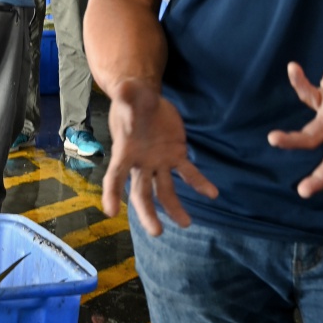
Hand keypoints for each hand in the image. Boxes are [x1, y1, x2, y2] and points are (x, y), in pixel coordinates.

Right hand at [102, 79, 216, 236]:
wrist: (144, 98)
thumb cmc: (131, 98)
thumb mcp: (129, 94)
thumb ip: (127, 96)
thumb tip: (125, 89)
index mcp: (124, 152)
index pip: (114, 176)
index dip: (111, 193)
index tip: (111, 212)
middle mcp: (140, 163)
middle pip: (141, 193)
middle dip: (148, 213)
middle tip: (157, 232)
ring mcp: (158, 162)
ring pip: (165, 191)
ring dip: (175, 208)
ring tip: (186, 223)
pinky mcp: (175, 155)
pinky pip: (188, 173)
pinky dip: (199, 184)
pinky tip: (212, 193)